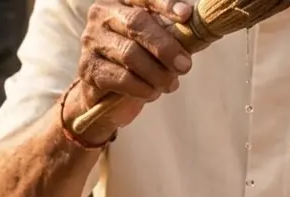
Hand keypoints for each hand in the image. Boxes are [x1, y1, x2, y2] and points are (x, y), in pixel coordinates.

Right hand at [65, 0, 193, 142]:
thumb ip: (174, 34)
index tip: (186, 16)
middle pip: (137, 24)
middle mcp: (102, 16)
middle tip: (185, 66)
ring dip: (157, 73)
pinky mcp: (89, 69)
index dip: (165, 4)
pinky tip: (152, 92)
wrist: (106, 94)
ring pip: (130, 54)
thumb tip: (200, 30)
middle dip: (166, 47)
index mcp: (121, 2)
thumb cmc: (138, 63)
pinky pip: (122, 78)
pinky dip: (143, 88)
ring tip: (170, 84)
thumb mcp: (156, 44)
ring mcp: (92, 41)